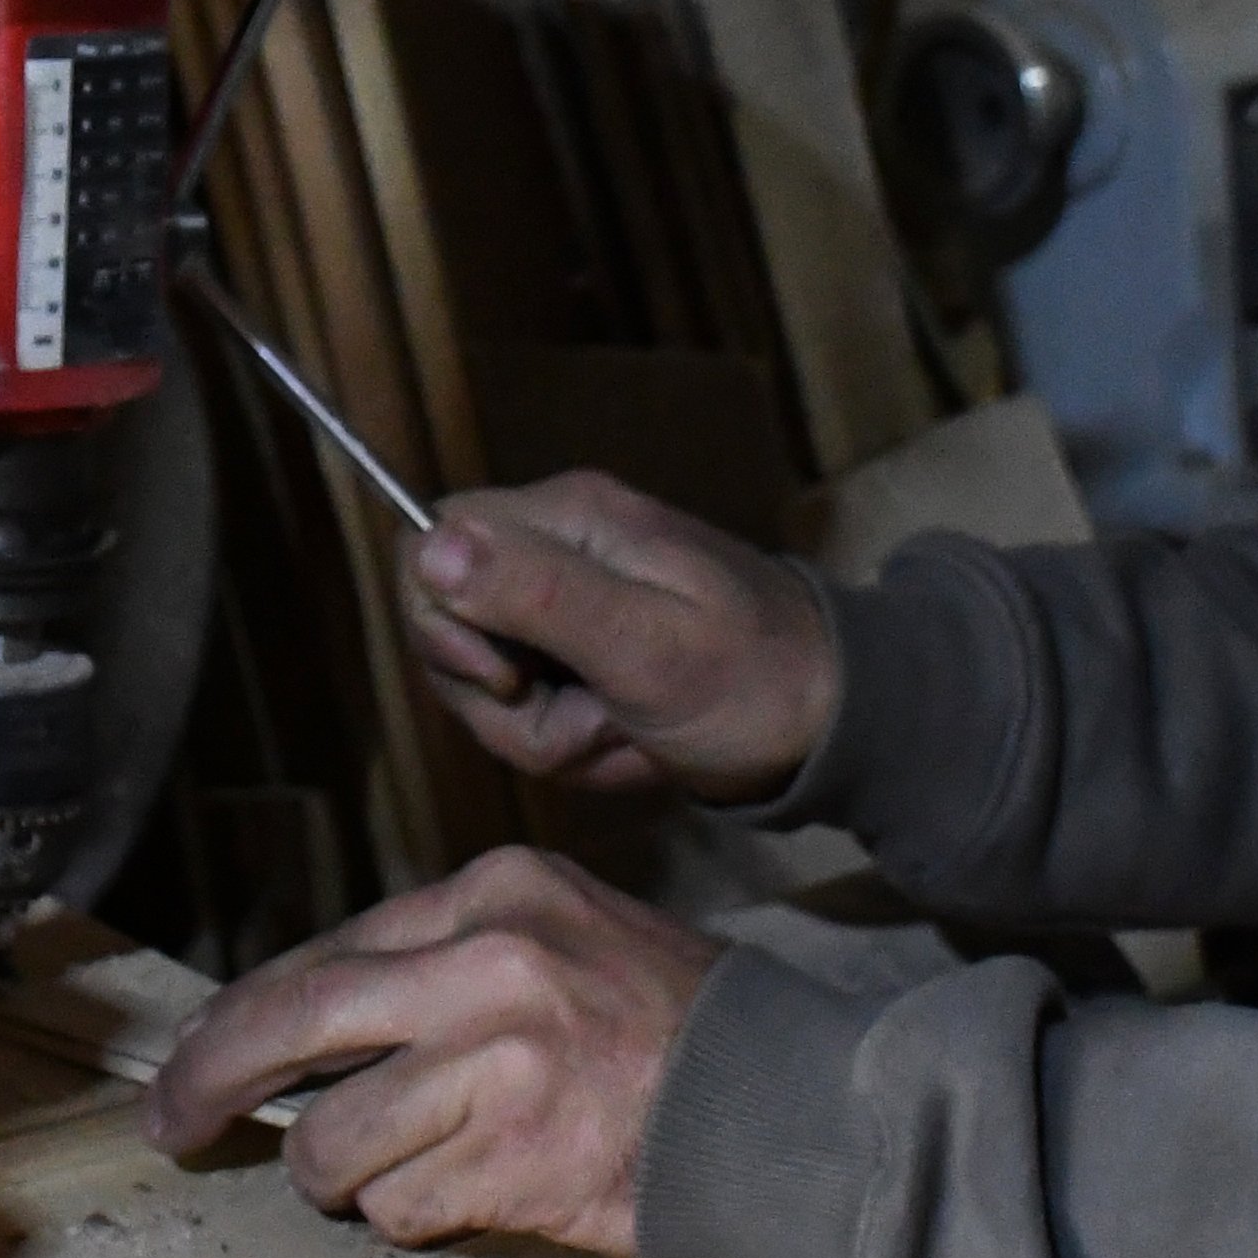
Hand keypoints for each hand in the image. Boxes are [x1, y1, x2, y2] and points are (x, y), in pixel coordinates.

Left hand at [142, 848, 719, 1257]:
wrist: (787, 1102)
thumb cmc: (671, 1026)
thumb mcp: (563, 937)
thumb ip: (444, 966)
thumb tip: (305, 1028)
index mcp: (496, 894)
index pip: (326, 957)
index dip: (244, 1018)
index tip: (199, 1055)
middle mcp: (488, 965)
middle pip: (291, 1023)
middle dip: (209, 1081)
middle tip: (171, 1125)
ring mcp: (499, 1065)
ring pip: (337, 1143)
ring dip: (347, 1179)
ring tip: (409, 1175)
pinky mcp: (514, 1160)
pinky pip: (400, 1206)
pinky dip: (416, 1216)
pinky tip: (480, 1194)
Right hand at [403, 472, 839, 799]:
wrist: (831, 726)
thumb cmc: (752, 680)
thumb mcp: (645, 644)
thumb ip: (538, 593)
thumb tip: (432, 546)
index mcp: (566, 517)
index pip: (426, 543)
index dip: (441, 623)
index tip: (505, 680)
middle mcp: (554, 548)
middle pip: (445, 623)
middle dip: (502, 700)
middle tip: (589, 720)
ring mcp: (563, 606)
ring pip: (479, 678)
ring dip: (540, 730)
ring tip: (619, 732)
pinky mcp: (578, 656)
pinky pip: (523, 707)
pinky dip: (567, 741)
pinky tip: (627, 741)